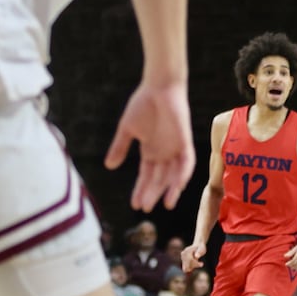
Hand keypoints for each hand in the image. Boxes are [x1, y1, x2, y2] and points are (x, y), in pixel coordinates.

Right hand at [104, 79, 194, 210]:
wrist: (158, 87)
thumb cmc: (143, 105)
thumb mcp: (127, 130)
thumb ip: (120, 148)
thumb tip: (109, 166)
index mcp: (151, 152)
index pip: (146, 177)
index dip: (141, 190)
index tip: (135, 205)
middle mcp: (164, 153)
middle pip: (159, 179)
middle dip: (152, 193)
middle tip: (145, 208)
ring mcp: (175, 148)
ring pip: (175, 174)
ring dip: (170, 189)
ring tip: (165, 204)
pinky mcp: (185, 141)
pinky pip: (187, 161)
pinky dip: (183, 173)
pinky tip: (177, 185)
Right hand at [180, 242, 204, 274]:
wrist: (198, 246)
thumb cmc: (201, 248)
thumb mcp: (202, 249)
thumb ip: (199, 253)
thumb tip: (196, 256)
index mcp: (187, 251)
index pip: (190, 260)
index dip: (196, 263)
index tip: (202, 263)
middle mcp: (183, 254)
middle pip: (187, 265)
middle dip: (195, 265)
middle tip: (201, 264)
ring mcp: (182, 258)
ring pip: (186, 268)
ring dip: (193, 267)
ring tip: (200, 263)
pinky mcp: (183, 261)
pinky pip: (186, 268)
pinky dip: (191, 268)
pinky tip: (196, 264)